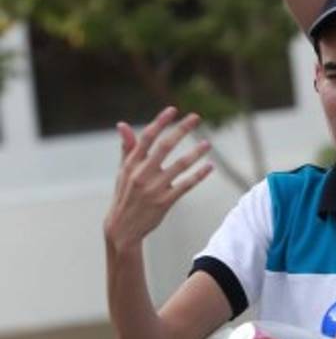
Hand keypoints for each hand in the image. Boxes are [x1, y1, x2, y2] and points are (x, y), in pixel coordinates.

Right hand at [103, 107, 211, 253]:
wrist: (122, 228)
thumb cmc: (125, 194)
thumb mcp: (123, 172)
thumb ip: (127, 148)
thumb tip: (122, 124)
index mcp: (131, 164)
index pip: (146, 138)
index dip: (160, 122)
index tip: (173, 110)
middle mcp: (142, 174)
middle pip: (165, 146)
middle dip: (181, 129)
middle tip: (196, 117)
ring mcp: (154, 188)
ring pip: (180, 165)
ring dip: (196, 152)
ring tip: (208, 143)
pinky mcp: (165, 201)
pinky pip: (186, 185)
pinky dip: (199, 175)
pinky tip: (210, 166)